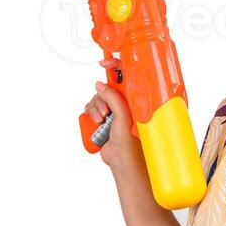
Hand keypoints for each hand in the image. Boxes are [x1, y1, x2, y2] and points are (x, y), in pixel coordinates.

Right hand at [83, 57, 145, 172]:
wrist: (122, 162)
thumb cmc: (131, 143)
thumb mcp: (123, 117)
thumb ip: (113, 98)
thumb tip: (101, 85)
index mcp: (135, 100)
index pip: (126, 76)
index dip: (116, 66)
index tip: (105, 63)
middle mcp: (125, 104)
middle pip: (107, 87)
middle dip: (102, 97)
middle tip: (106, 112)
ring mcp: (114, 112)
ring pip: (97, 98)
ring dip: (95, 108)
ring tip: (102, 121)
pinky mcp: (104, 120)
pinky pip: (91, 108)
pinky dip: (90, 113)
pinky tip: (96, 122)